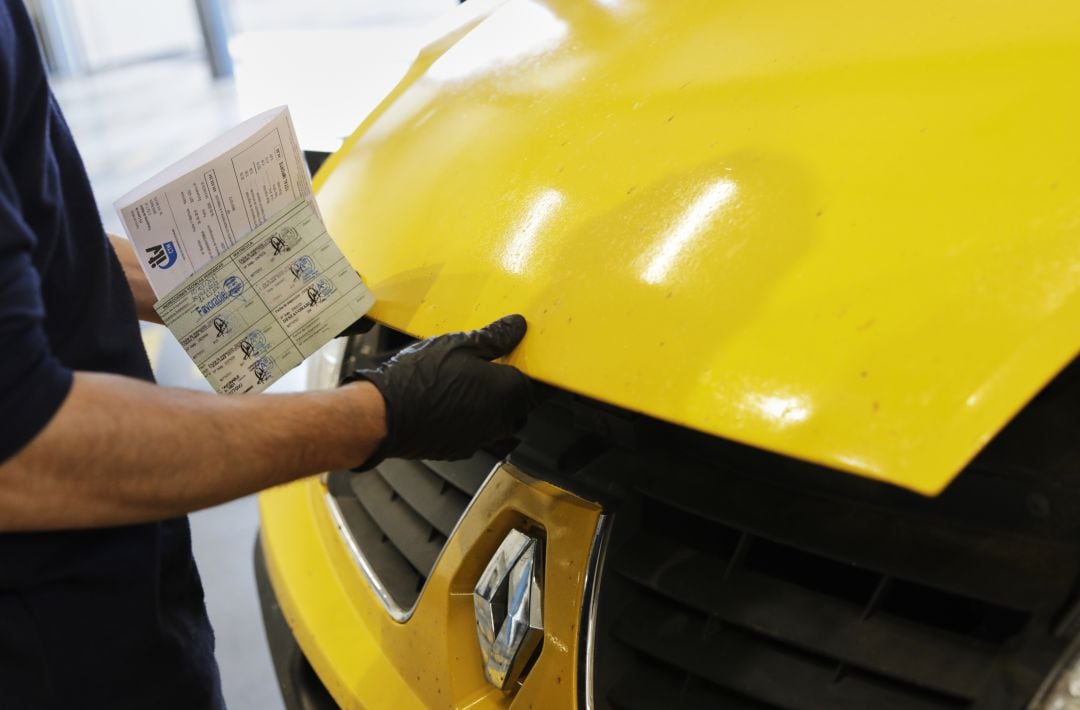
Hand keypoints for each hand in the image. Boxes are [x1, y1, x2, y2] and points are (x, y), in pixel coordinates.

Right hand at [344, 315, 532, 467]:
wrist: (384, 415)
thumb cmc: (421, 379)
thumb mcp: (460, 344)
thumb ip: (494, 337)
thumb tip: (515, 326)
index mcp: (507, 392)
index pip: (538, 385)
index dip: (532, 372)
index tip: (523, 361)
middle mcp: (499, 420)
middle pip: (520, 406)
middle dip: (513, 390)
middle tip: (496, 369)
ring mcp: (480, 438)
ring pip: (499, 423)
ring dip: (493, 407)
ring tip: (470, 385)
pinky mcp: (459, 449)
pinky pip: (476, 433)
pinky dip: (471, 420)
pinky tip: (451, 404)